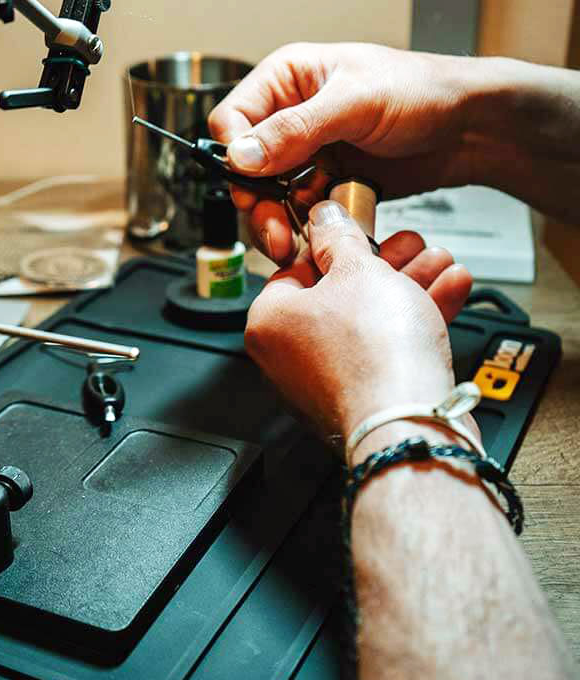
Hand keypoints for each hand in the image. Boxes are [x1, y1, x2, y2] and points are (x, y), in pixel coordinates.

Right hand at [209, 42, 477, 263]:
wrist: (467, 130)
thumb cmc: (423, 93)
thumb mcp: (355, 103)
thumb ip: (295, 129)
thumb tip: (241, 155)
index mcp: (288, 80)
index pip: (232, 121)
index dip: (235, 157)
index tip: (253, 187)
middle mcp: (291, 118)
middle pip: (246, 169)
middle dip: (257, 204)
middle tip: (275, 231)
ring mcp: (309, 154)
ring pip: (270, 197)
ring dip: (279, 223)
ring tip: (297, 242)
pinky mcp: (327, 184)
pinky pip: (300, 212)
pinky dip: (305, 228)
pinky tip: (319, 235)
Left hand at [244, 200, 470, 441]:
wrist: (407, 421)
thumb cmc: (371, 354)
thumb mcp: (358, 269)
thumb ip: (341, 237)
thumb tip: (327, 218)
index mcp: (269, 323)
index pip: (296, 269)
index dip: (335, 245)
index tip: (362, 231)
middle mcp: (290, 358)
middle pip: (339, 295)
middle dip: (386, 263)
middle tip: (410, 245)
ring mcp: (326, 383)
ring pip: (369, 322)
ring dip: (410, 286)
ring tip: (441, 262)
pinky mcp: (363, 399)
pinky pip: (387, 351)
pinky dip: (416, 321)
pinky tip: (449, 291)